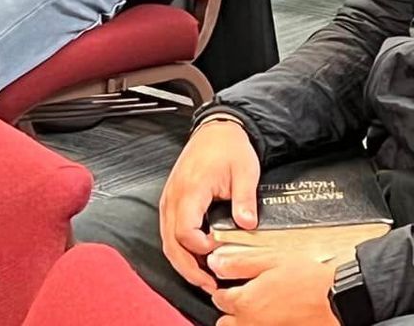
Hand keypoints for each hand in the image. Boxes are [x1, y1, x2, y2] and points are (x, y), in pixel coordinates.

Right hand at [159, 118, 262, 290]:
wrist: (217, 129)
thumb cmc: (229, 147)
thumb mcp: (245, 171)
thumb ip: (244, 200)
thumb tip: (246, 225)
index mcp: (190, 190)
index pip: (186, 232)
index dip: (201, 248)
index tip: (220, 251)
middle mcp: (173, 198)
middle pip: (171, 243)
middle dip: (188, 268)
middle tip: (209, 284)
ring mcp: (169, 200)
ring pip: (167, 241)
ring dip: (183, 262)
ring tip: (203, 278)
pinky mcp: (171, 202)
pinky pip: (169, 232)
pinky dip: (180, 249)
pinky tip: (196, 259)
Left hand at [208, 248, 340, 325]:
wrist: (339, 301)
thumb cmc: (312, 281)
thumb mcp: (275, 260)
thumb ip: (241, 263)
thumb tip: (216, 262)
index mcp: (245, 302)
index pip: (220, 298)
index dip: (226, 288)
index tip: (234, 284)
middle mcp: (250, 324)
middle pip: (225, 322)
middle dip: (231, 311)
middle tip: (249, 298)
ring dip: (245, 321)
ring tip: (263, 309)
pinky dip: (262, 324)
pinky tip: (276, 317)